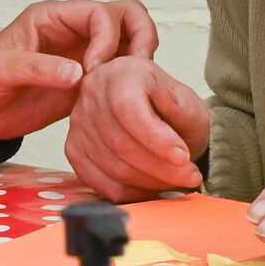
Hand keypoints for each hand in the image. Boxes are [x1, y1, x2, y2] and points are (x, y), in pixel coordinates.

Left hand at [0, 0, 158, 145]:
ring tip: (128, 88)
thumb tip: (77, 72)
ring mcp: (83, 55)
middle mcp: (73, 31)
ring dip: (138, 60)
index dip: (106, 38)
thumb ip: (36, 67)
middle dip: (139, 38)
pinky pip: (121, 73)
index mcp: (52, 18)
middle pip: (126, 15)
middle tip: (132, 72)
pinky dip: (129, 84)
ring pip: (130, 40)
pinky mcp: (87, 82)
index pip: (99, 11)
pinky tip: (118, 106)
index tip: (92, 70)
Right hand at [65, 56, 209, 201]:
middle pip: (120, 142)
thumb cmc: (175, 112)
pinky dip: (130, 193)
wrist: (159, 120)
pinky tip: (152, 188)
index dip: (156, 138)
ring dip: (149, 182)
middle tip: (190, 176)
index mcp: (121, 73)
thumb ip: (181, 106)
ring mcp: (78, 123)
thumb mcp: (190, 106)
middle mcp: (92, 93)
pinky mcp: (74, 150)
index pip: (128, 108)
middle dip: (160, 167)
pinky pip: (100, 183)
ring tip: (177, 181)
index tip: (183, 157)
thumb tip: (164, 98)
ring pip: (112, 166)